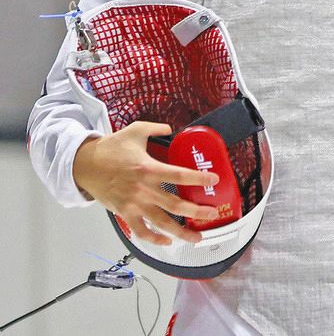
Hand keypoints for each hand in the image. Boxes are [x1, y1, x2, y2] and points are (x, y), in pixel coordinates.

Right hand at [73, 121, 221, 245]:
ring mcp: (134, 204)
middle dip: (197, 211)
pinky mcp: (124, 213)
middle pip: (175, 204)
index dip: (199, 178)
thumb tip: (171, 128)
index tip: (214, 180)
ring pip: (161, 223)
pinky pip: (140, 231)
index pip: (179, 175)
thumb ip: (156, 128)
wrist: (83, 165)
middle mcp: (143, 189)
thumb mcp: (135, 131)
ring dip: (180, 232)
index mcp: (148, 168)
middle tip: (213, 212)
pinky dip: (154, 239)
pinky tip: (167, 241)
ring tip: (197, 237)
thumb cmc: (110, 149)